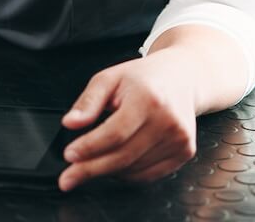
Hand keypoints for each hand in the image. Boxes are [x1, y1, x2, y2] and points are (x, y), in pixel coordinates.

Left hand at [58, 50, 198, 190]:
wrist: (180, 78)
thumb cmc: (143, 78)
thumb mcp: (109, 79)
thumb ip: (88, 102)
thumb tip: (70, 123)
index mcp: (148, 99)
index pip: (115, 133)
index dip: (89, 148)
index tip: (69, 155)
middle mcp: (168, 120)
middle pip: (124, 156)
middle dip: (91, 169)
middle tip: (69, 177)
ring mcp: (179, 139)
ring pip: (134, 169)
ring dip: (108, 171)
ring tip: (92, 162)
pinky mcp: (185, 151)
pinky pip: (149, 175)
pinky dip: (127, 174)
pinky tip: (115, 163)